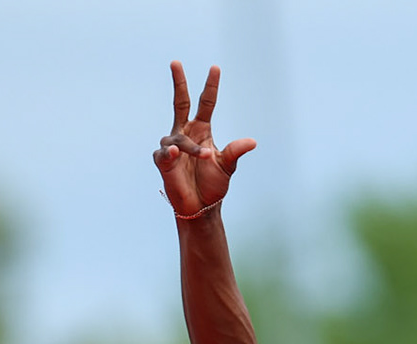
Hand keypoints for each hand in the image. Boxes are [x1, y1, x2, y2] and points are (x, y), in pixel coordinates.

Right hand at [153, 61, 256, 216]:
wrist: (201, 208)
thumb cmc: (213, 186)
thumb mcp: (227, 165)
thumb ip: (235, 151)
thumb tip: (253, 142)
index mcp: (202, 130)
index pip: (206, 103)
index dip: (211, 86)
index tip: (215, 68)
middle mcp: (185, 133)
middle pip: (180, 102)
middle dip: (178, 82)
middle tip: (176, 62)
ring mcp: (173, 146)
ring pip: (179, 138)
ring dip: (191, 147)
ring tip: (204, 157)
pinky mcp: (163, 161)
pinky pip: (165, 153)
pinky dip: (171, 153)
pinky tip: (176, 154)